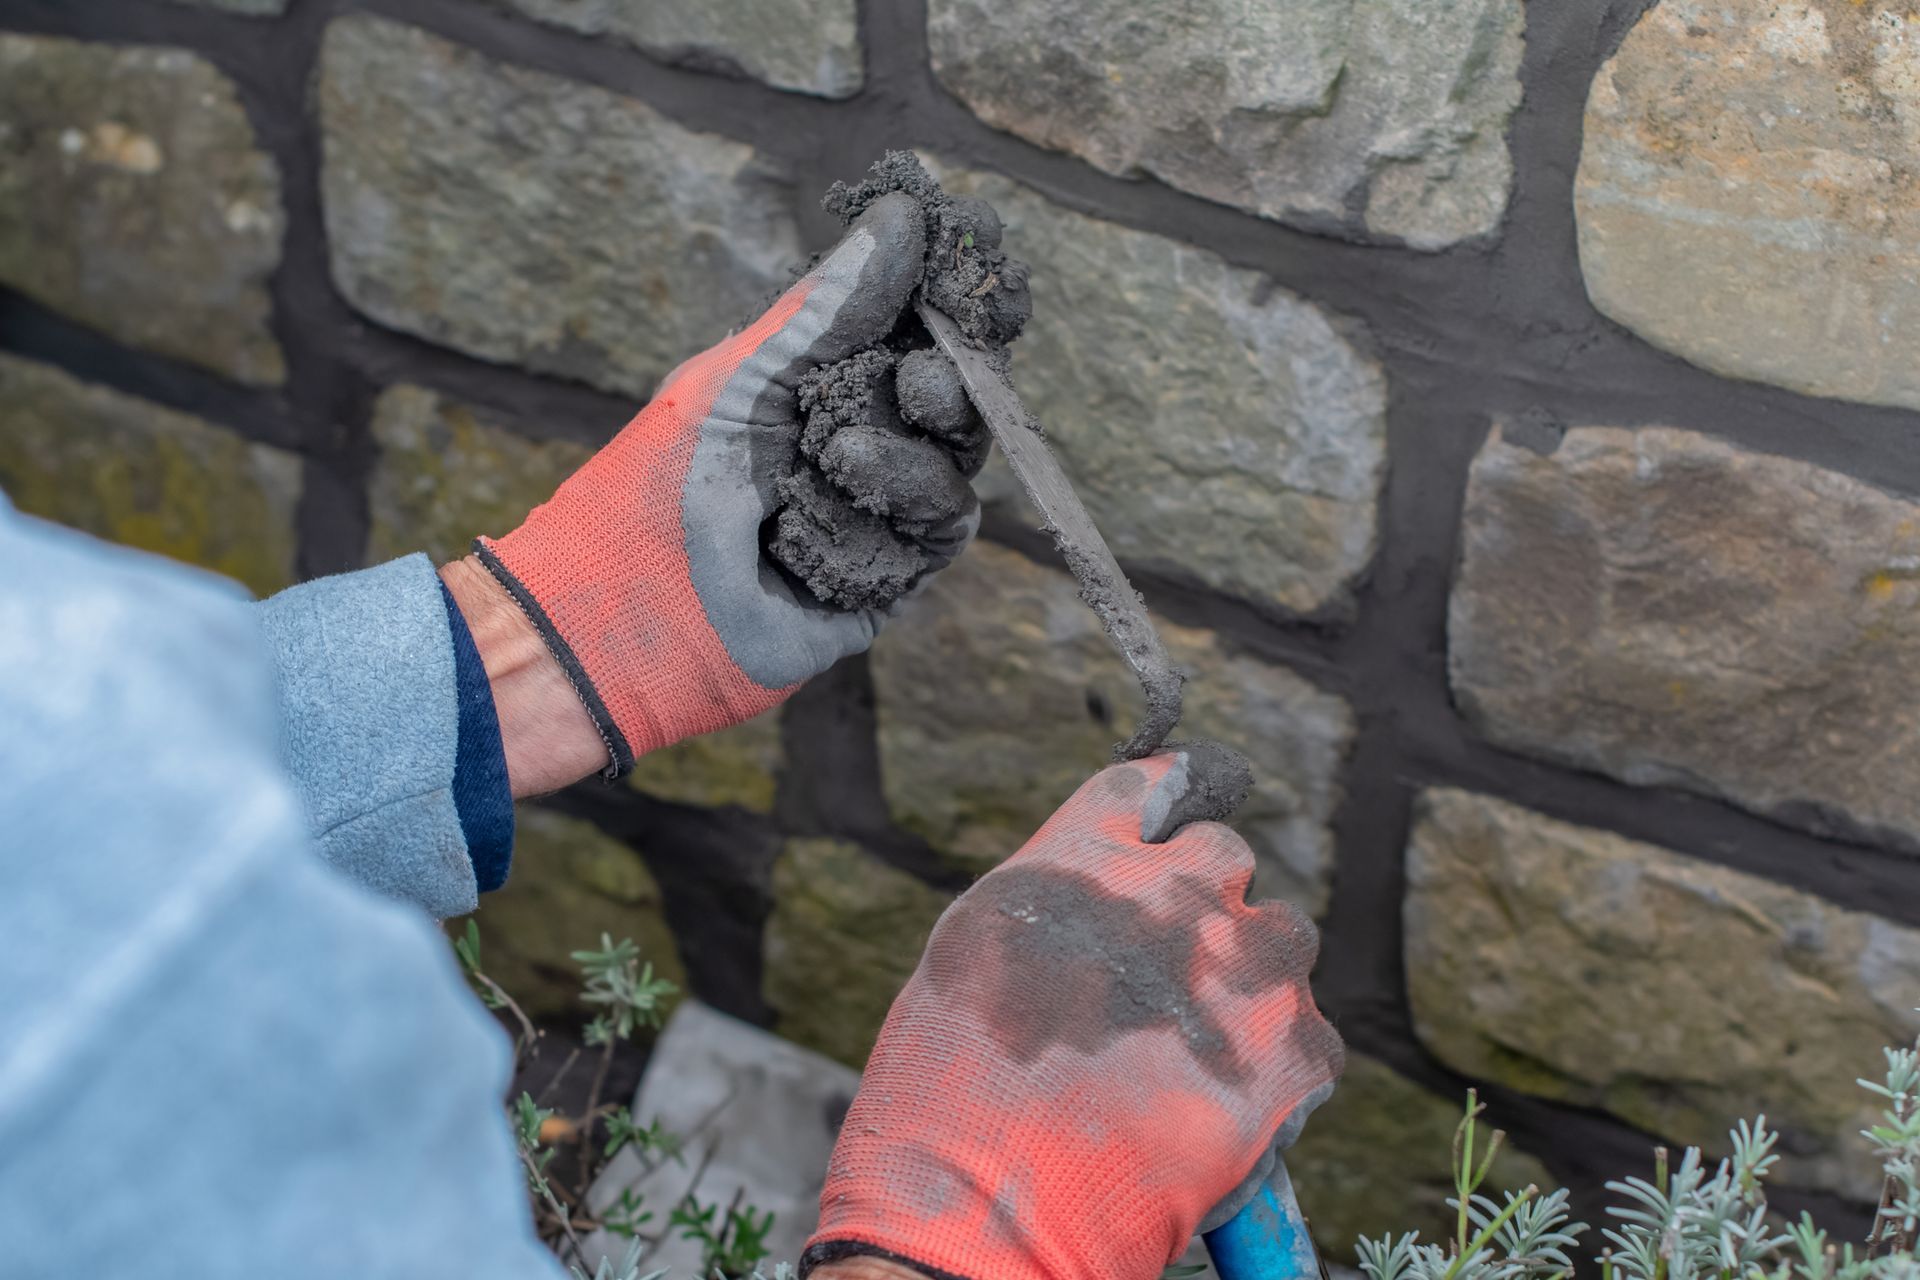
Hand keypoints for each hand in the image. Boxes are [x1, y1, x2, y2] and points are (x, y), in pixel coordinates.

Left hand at [468, 191, 986, 777]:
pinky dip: (903, 506)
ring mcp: (879, 512)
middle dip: (947, 379)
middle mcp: (861, 439)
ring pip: (956, 461)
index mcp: (821, 382)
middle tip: (918, 377)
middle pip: (954, 394)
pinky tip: (841, 502)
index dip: (947, 298)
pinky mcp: (891, 576)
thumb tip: (904, 214)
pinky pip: (944, 527)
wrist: (629, 611)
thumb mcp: (745, 377)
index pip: (914, 328)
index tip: (969, 261)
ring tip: (838, 458)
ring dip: (908, 455)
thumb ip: (830, 306)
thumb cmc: (662, 482)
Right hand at [803, 750, 1344, 1279]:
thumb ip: (1052, 905)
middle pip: (1226, 857)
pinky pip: (1314, 1037)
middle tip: (1170, 972)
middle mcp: (1170, 890)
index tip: (1175, 823)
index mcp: (1081, 855)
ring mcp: (1239, 967)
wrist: (987, 1208)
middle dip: (1204, 904)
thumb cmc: (949, 1093)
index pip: (1152, 785)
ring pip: (1283, 937)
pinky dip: (1281, 1069)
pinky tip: (1224, 1108)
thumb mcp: (972, 954)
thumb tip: (1104, 904)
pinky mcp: (1290, 1053)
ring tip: (1201, 1046)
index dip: (1168, 803)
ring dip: (1252, 976)